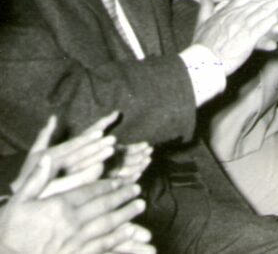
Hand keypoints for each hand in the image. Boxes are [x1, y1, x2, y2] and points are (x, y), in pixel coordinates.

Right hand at [0, 118, 154, 253]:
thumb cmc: (9, 230)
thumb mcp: (18, 201)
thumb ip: (36, 180)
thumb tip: (46, 158)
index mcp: (58, 206)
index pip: (90, 191)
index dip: (109, 184)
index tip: (121, 179)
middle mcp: (70, 223)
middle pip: (103, 206)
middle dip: (122, 196)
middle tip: (137, 189)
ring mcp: (75, 242)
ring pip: (107, 225)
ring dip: (125, 214)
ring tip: (140, 205)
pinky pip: (101, 247)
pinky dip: (117, 239)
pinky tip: (129, 231)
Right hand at [191, 0, 277, 72]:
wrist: (199, 62)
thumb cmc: (201, 46)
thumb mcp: (201, 24)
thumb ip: (205, 9)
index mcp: (227, 11)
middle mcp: (235, 15)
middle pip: (260, 0)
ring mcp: (242, 26)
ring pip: (265, 10)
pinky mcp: (247, 39)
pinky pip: (263, 27)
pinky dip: (275, 20)